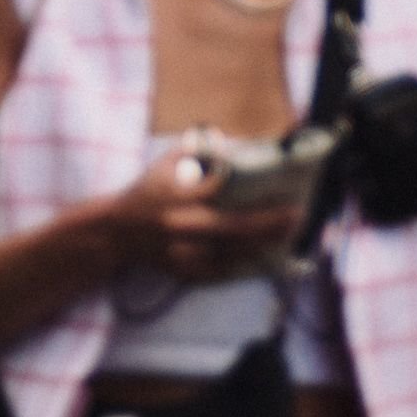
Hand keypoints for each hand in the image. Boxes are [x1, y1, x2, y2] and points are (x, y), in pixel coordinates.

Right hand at [96, 151, 298, 283]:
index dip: (251, 188)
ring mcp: (184, 253)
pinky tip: (268, 255)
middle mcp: (181, 226)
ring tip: (292, 233)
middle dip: (269, 223)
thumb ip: (196, 150)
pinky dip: (248, 263)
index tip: (278, 183)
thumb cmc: (146, 192)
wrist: (118, 233)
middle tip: (297, 214)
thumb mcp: (165, 163)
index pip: (218, 187)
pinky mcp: (186, 272)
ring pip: (234, 253)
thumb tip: (235, 143)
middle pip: (234, 228)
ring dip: (265, 244)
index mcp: (176, 194)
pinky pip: (225, 271)